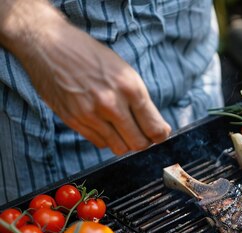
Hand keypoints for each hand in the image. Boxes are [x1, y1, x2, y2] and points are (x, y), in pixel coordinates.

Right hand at [0, 2, 170, 154]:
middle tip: (142, 135)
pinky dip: (106, 138)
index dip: (160, 135)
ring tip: (123, 130)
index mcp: (130, 88)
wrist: (49, 44)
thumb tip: (157, 127)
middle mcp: (111, 103)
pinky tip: (104, 125)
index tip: (159, 134)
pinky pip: (99, 142)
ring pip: (119, 147)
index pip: (154, 127)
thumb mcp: (124, 71)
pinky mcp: (74, 120)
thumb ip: (140, 99)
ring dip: (124, 142)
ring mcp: (91, 114)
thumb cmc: (90, 55)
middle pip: (138, 143)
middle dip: (144, 142)